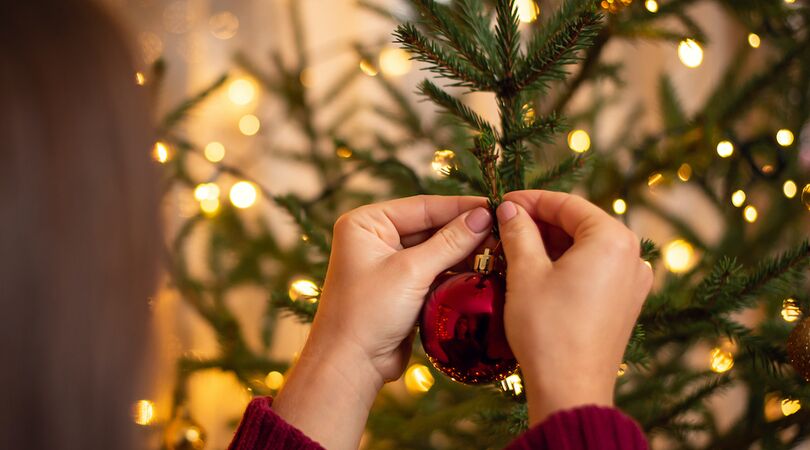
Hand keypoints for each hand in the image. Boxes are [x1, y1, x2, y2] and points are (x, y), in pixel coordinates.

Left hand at [273, 195, 490, 448]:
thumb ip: (450, 242)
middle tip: (502, 231)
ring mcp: (388, 263)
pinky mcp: (401, 287)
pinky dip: (455, 272)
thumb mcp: (412, 271)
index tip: (494, 207)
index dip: (460, 207)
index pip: (422, 206)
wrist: (350, 365)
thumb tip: (483, 217)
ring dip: (463, 252)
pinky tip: (482, 270)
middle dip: (464, 231)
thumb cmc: (368, 312)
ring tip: (498, 250)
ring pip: (435, 249)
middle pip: (430, 226)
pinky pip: (434, 271)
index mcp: (367, 223)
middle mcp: (375, 238)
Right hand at [495, 190, 652, 424]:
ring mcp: (633, 281)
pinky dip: (567, 264)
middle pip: (580, 223)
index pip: (568, 204)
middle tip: (504, 225)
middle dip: (541, 222)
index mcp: (612, 240)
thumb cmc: (548, 330)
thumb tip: (510, 210)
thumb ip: (519, 232)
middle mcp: (632, 256)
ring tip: (515, 247)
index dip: (531, 200)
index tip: (503, 202)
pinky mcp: (626, 303)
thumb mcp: (526, 273)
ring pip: (586, 247)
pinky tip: (537, 270)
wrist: (570, 390)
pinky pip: (595, 269)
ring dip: (552, 244)